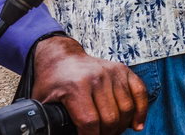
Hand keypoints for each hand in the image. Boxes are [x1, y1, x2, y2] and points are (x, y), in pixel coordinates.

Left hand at [32, 36, 147, 134]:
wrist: (62, 57)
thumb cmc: (52, 82)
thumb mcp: (43, 102)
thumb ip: (49, 120)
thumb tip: (49, 132)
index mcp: (76, 87)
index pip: (90, 122)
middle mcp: (97, 78)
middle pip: (110, 118)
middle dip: (107, 134)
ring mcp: (113, 73)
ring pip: (127, 108)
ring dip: (122, 126)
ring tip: (113, 132)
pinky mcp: (123, 70)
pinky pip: (140, 92)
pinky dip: (141, 110)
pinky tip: (136, 124)